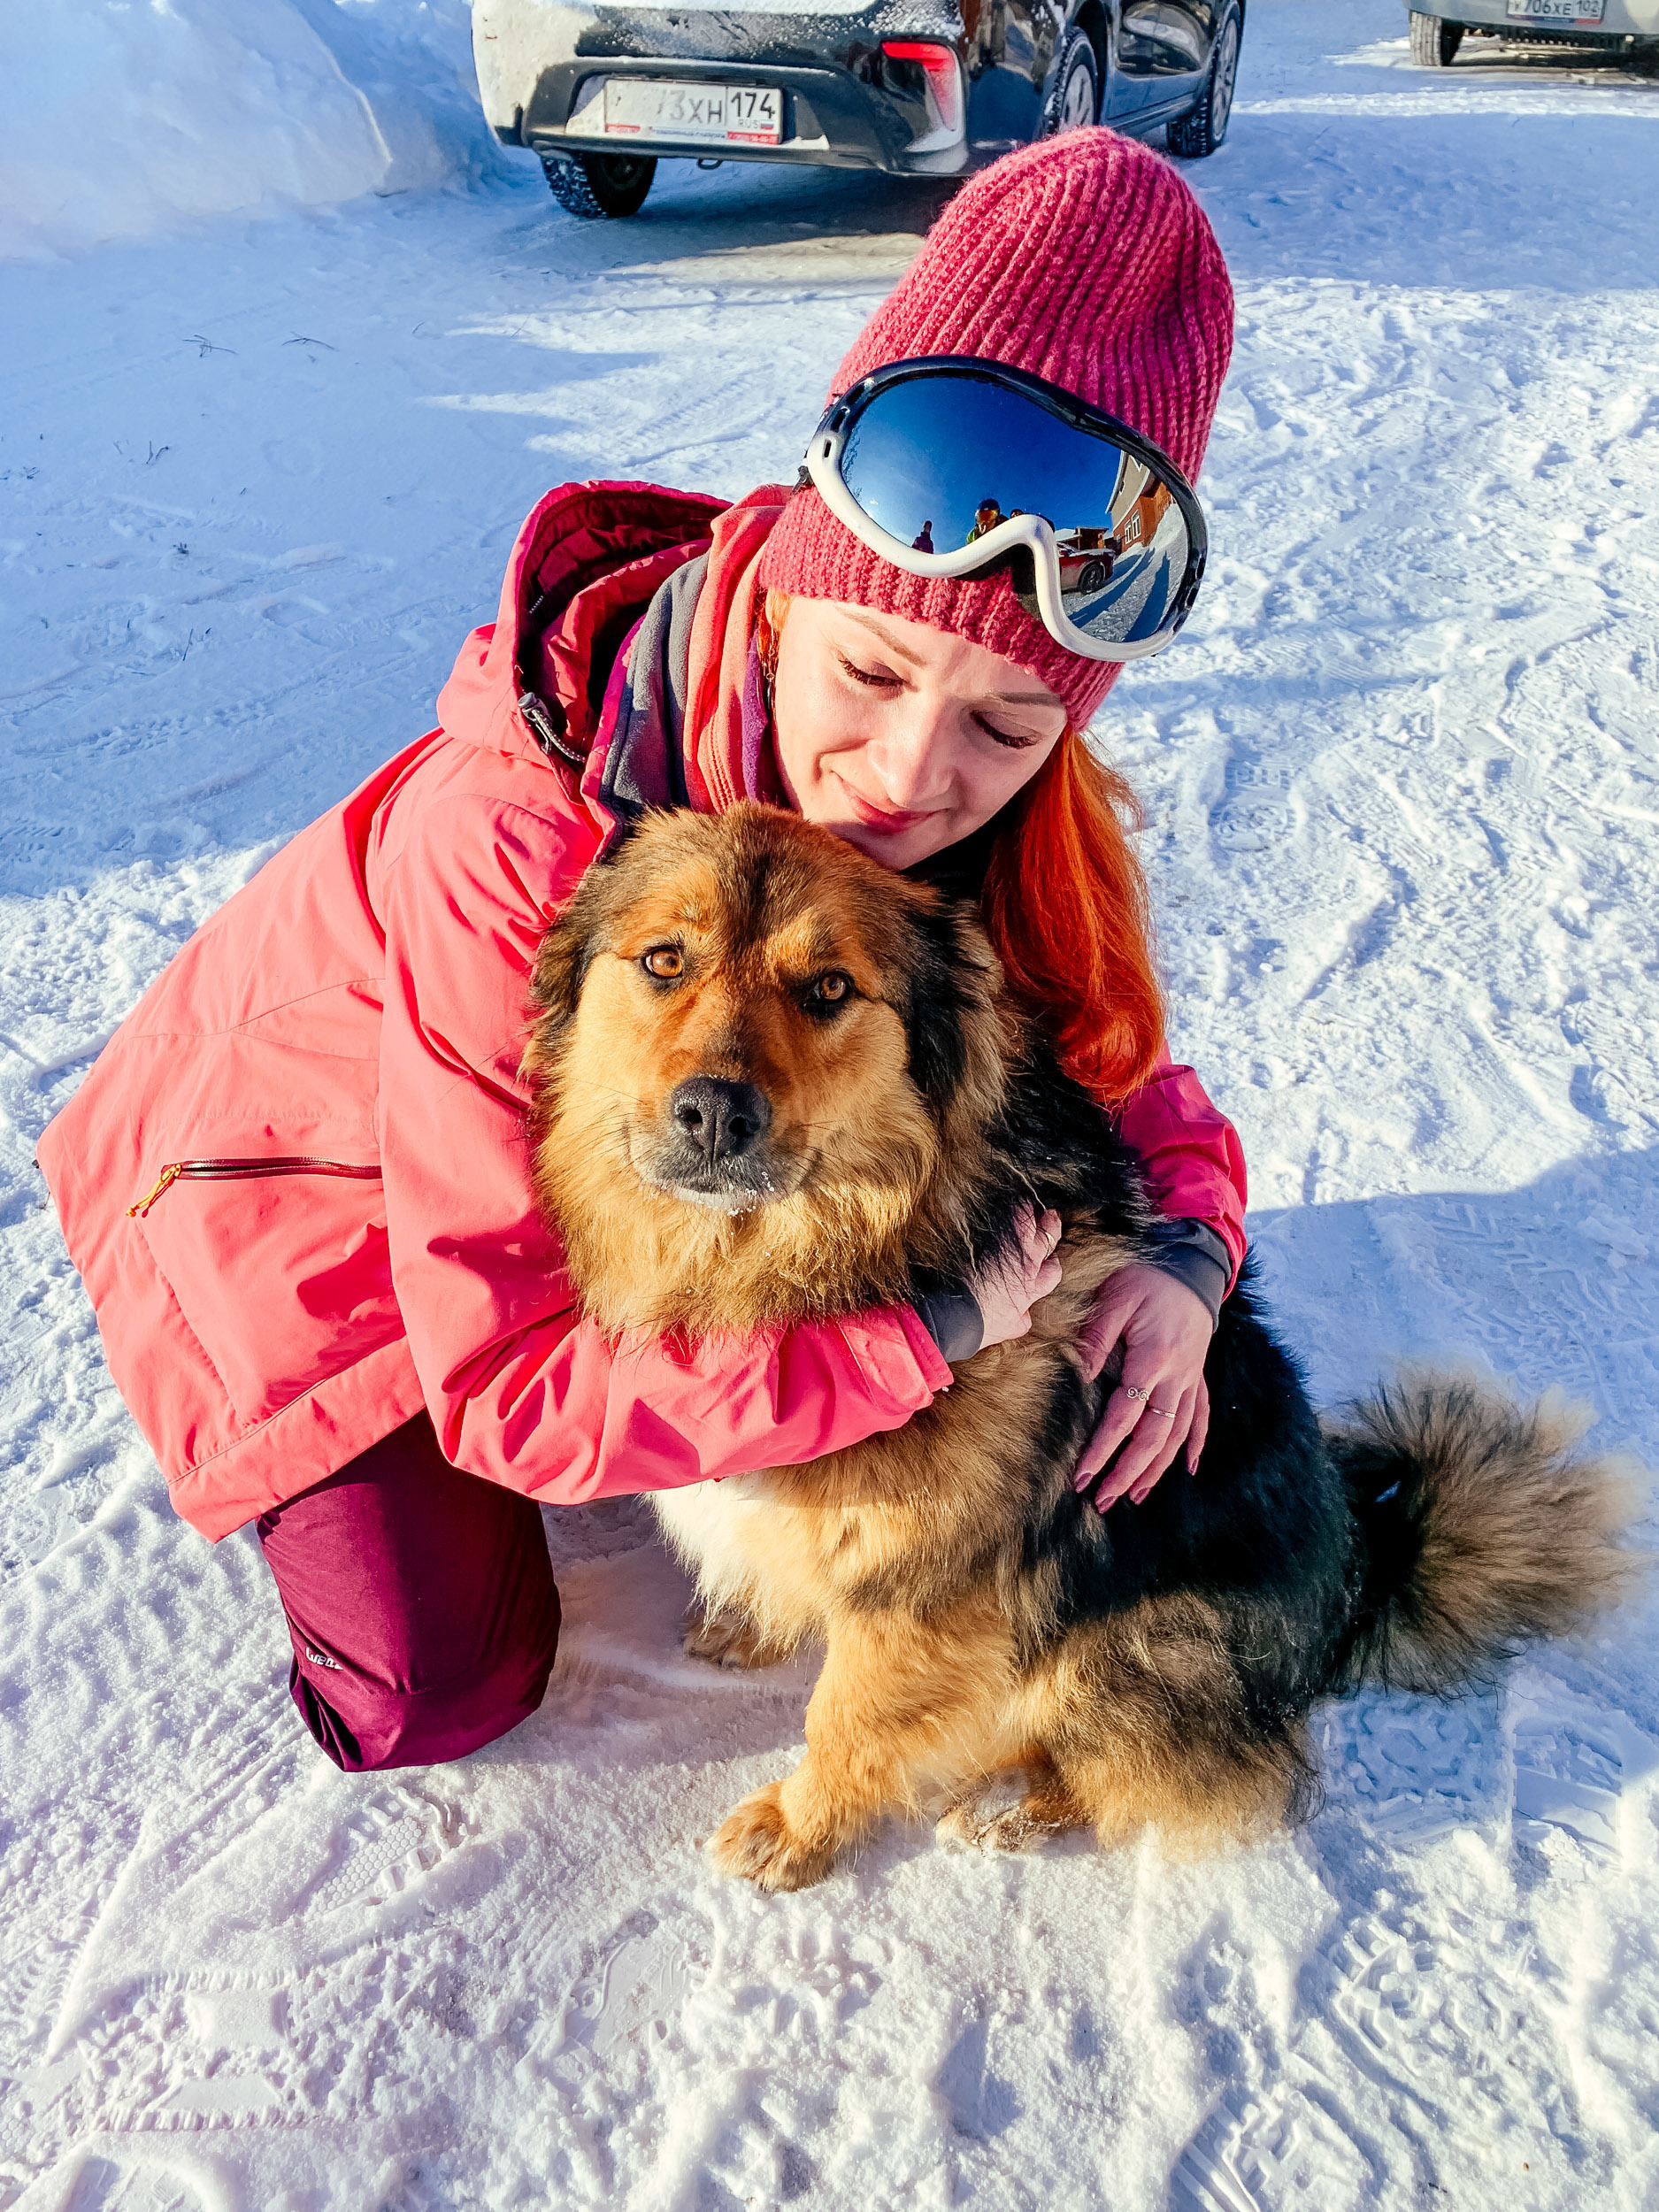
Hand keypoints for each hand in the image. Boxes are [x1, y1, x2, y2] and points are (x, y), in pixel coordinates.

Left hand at [969, 1205, 1063, 1351]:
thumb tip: (1025, 1318)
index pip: (1052, 1271)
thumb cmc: (976, 1326)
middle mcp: (1027, 1268)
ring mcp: (1014, 1251)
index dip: (1050, 1263)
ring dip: (1038, 1215)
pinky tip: (1018, 1201)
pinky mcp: (998, 1237)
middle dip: (1051, 1229)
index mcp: (1030, 1290)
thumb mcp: (1006, 1329)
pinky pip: (1017, 1214)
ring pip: (1038, 1225)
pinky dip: (1019, 1208)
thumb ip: (1020, 1320)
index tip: (1046, 1259)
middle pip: (1050, 1241)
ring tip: (1036, 1207)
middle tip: (1050, 1219)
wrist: (954, 1314)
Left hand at [1072, 1263, 1210, 1510]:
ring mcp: (1191, 1380)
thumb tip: (1083, 1376)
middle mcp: (1176, 1378)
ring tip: (1135, 1496)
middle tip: (1103, 1500)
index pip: (1124, 1417)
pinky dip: (1197, 1444)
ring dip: (1157, 1469)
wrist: (1192, 1269)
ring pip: (1177, 1436)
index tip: (1082, 1475)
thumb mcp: (1115, 1298)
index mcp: (1152, 1360)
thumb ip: (1097, 1338)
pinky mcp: (1198, 1377)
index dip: (1103, 1450)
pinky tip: (1190, 1469)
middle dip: (1127, 1473)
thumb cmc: (1147, 1280)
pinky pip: (1202, 1417)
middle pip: (1154, 1438)